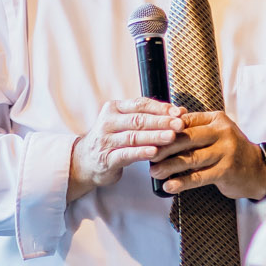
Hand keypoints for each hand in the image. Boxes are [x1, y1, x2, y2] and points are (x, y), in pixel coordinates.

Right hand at [69, 99, 185, 201]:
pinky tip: (154, 152)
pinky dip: (141, 153)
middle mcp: (108, 122)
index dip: (160, 108)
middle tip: (180, 124)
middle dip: (161, 122)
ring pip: (133, 137)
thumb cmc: (112, 140)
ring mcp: (106, 140)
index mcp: (114, 109)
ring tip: (172, 137)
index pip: (140, 104)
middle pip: (138, 120)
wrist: (85, 161)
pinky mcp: (106, 159)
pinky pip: (126, 154)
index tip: (179, 112)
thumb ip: (149, 117)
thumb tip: (180, 111)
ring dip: (154, 136)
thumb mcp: (126, 124)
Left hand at [149, 110, 265, 199]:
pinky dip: (182, 182)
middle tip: (147, 154)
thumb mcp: (216, 134)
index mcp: (216, 119)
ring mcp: (226, 151)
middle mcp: (222, 132)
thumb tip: (161, 132)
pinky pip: (199, 177)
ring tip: (154, 172)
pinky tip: (169, 186)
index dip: (165, 129)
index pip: (185, 121)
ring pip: (191, 158)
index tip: (148, 137)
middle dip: (164, 147)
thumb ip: (194, 130)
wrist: (258, 171)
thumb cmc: (230, 152)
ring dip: (169, 166)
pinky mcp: (226, 171)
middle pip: (186, 138)